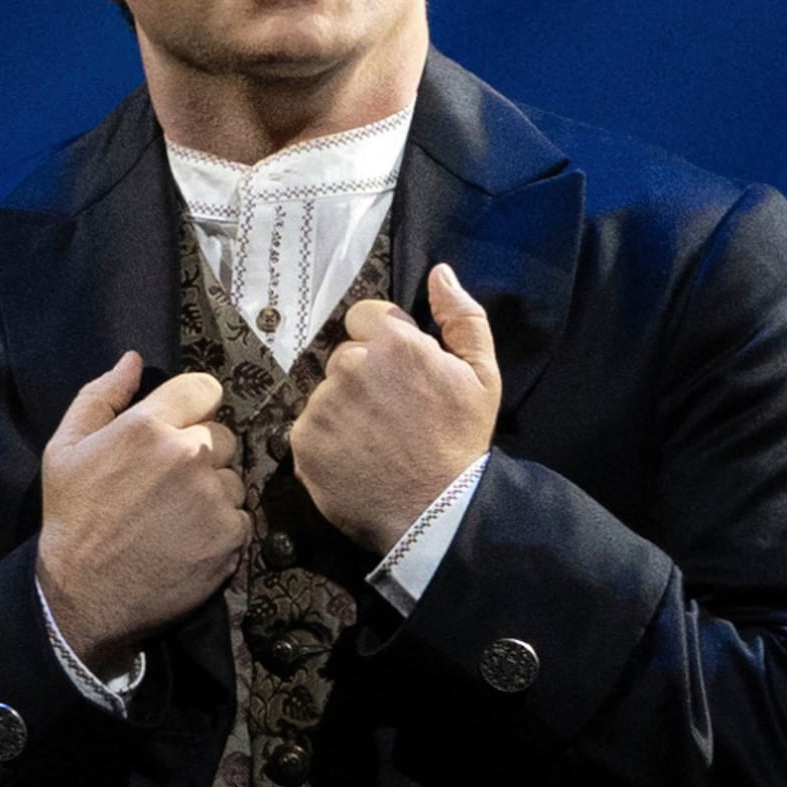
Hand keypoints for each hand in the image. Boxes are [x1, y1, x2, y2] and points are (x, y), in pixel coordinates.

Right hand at [35, 353, 245, 675]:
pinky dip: (220, 526)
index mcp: (148, 426)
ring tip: (174, 516)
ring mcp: (213, 496)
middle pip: (221, 435)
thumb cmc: (73, 518)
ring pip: (232, 477)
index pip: (205, 389)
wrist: (84, 595)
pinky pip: (239, 515)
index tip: (180, 428)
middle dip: (201, 453)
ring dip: (212, 491)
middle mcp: (188, 455)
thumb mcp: (65, 450)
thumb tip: (132, 360)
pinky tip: (187, 539)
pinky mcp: (231, 535)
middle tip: (168, 484)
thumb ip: (100, 397)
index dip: (194, 408)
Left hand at [290, 262, 500, 546]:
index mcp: (394, 344)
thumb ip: (462, 317)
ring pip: (327, 391)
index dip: (384, 341)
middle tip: (393, 412)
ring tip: (376, 439)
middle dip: (365, 375)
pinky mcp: (303, 441)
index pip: (365, 316)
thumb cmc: (462, 442)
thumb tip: (439, 273)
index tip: (401, 371)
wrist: (435, 513)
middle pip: (345, 355)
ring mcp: (323, 405)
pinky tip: (357, 457)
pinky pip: (311, 426)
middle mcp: (351, 367)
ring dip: (346, 407)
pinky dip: (329, 439)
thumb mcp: (483, 376)